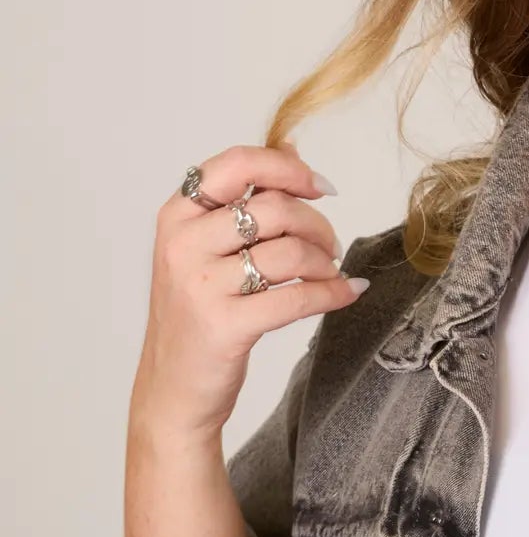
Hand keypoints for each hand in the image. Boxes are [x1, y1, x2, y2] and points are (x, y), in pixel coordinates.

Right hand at [130, 142, 365, 441]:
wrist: (173, 390)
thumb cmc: (198, 311)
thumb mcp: (207, 247)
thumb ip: (247, 195)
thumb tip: (291, 146)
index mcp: (177, 215)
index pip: (238, 164)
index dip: (289, 168)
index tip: (321, 186)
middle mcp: (182, 245)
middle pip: (274, 207)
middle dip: (317, 224)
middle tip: (331, 246)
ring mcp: (199, 286)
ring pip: (291, 250)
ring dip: (326, 260)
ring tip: (330, 271)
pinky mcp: (224, 325)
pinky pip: (298, 296)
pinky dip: (333, 292)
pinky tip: (346, 292)